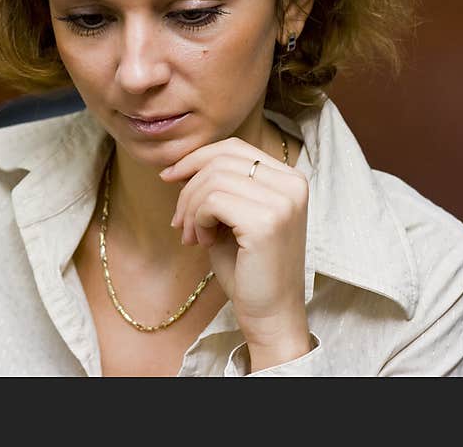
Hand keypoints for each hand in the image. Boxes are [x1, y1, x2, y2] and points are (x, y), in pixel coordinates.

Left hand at [160, 136, 311, 368]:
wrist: (270, 313)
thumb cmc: (248, 267)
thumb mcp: (232, 216)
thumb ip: (218, 186)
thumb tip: (180, 164)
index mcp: (289, 178)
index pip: (233, 148)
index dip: (196, 158)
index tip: (170, 177)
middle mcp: (292, 184)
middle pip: (220, 160)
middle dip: (188, 187)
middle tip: (180, 221)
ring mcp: (283, 201)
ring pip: (212, 180)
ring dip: (190, 208)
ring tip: (191, 236)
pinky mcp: (267, 221)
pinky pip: (212, 201)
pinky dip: (197, 220)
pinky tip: (203, 243)